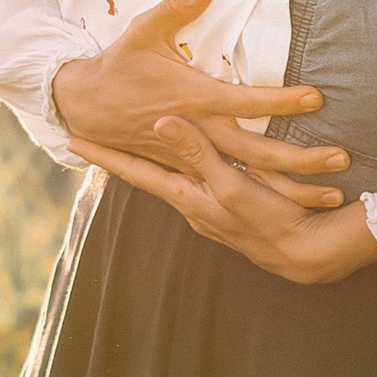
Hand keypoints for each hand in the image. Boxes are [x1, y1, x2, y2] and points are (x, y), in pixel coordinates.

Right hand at [49, 0, 349, 196]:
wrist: (83, 108)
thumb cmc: (119, 65)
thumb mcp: (142, 31)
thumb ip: (178, 6)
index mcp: (194, 99)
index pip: (247, 102)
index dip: (282, 101)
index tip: (317, 98)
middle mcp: (199, 132)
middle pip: (258, 153)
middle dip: (300, 160)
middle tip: (342, 158)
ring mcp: (195, 157)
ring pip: (249, 181)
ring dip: (292, 190)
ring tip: (334, 196)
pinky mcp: (189, 171)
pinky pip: (232, 189)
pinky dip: (264, 200)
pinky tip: (296, 209)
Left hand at [74, 107, 376, 286]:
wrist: (306, 253)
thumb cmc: (268, 221)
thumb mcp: (230, 186)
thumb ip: (198, 153)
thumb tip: (159, 123)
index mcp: (185, 195)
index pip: (133, 171)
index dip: (103, 155)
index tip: (70, 139)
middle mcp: (191, 203)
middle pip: (148, 173)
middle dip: (122, 156)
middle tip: (95, 135)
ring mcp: (211, 208)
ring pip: (174, 175)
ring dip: (156, 159)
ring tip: (136, 142)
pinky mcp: (232, 206)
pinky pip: (201, 179)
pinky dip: (188, 164)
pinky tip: (194, 157)